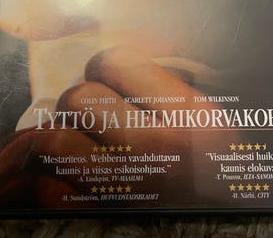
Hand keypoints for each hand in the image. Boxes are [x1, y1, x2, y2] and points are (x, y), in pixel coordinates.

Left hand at [0, 46, 242, 208]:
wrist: (223, 217)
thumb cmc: (212, 162)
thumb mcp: (205, 116)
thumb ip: (164, 80)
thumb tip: (117, 54)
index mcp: (189, 114)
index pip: (115, 62)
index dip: (104, 65)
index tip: (109, 79)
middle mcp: (158, 148)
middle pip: (77, 99)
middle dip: (78, 101)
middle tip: (91, 112)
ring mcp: (129, 187)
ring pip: (54, 141)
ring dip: (57, 137)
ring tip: (74, 139)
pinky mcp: (105, 218)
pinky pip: (49, 188)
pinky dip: (51, 179)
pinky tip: (69, 175)